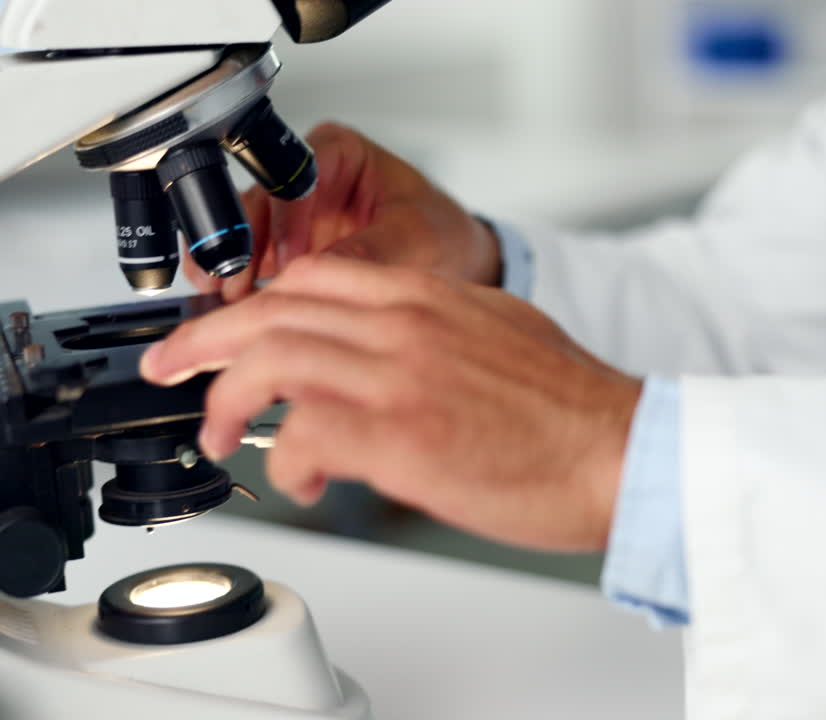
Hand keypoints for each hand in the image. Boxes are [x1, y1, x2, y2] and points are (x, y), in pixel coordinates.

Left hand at [148, 255, 640, 550]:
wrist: (625, 449)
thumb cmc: (573, 408)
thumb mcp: (499, 332)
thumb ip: (433, 329)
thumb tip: (388, 355)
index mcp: (429, 295)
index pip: (311, 277)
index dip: (251, 304)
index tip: (225, 332)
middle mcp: (408, 324)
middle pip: (271, 311)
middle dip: (202, 342)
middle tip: (172, 370)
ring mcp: (402, 376)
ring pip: (270, 362)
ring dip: (222, 401)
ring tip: (213, 434)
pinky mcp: (404, 438)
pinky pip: (304, 436)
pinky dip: (284, 460)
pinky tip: (298, 480)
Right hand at [189, 123, 501, 301]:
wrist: (454, 265)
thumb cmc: (442, 235)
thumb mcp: (415, 239)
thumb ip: (369, 249)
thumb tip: (325, 270)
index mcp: (338, 152)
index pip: (293, 177)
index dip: (286, 220)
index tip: (290, 260)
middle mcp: (306, 177)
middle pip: (256, 204)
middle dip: (242, 248)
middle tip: (237, 287)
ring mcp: (291, 215)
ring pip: (244, 235)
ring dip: (234, 270)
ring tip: (232, 304)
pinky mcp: (285, 251)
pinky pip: (251, 264)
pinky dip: (244, 288)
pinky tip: (240, 311)